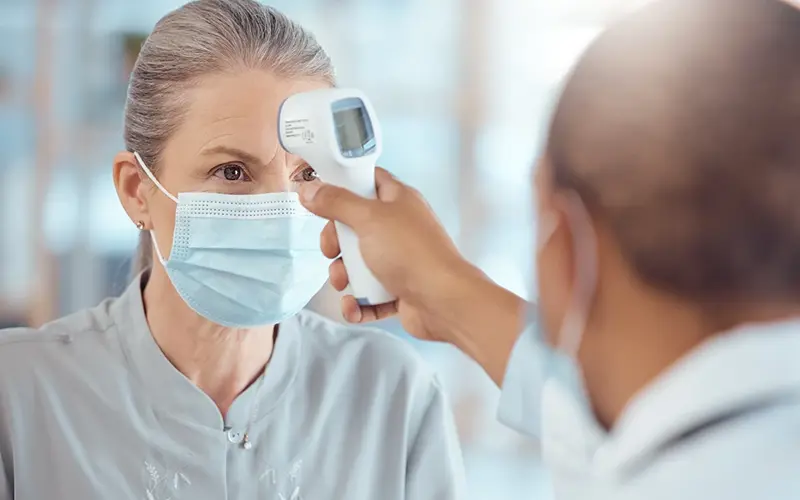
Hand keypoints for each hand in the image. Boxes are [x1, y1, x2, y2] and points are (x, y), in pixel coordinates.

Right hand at [299, 168, 527, 384]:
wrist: (443, 301)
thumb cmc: (410, 252)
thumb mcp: (368, 219)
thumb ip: (336, 203)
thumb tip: (308, 189)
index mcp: (398, 200)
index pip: (368, 181)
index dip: (344, 185)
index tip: (322, 197)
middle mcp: (399, 227)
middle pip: (355, 227)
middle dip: (337, 243)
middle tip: (331, 251)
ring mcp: (399, 260)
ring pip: (359, 263)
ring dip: (344, 276)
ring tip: (344, 284)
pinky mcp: (398, 289)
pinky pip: (369, 294)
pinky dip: (358, 303)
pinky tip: (354, 308)